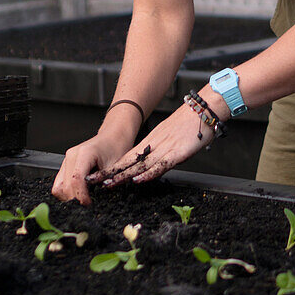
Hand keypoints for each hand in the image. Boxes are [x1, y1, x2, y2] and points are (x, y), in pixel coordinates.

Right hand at [52, 135, 133, 204]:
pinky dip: (67, 192)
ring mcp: (67, 159)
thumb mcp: (113, 167)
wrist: (113, 137)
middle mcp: (72, 155)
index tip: (89, 204)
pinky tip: (79, 193)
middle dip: (77, 199)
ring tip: (84, 199)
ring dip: (70, 197)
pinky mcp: (66, 164)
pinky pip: (60, 183)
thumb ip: (103, 182)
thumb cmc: (116, 148)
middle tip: (89, 205)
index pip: (76, 180)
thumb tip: (96, 200)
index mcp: (84, 153)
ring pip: (59, 187)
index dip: (82, 196)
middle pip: (66, 186)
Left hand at [86, 102, 216, 187]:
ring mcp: (164, 149)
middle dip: (110, 173)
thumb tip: (148, 165)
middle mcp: (154, 146)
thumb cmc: (188, 125)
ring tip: (108, 184)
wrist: (201, 111)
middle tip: (93, 181)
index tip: (97, 175)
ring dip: (123, 176)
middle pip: (129, 162)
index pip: (127, 157)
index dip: (112, 167)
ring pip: (140, 165)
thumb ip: (158, 151)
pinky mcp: (177, 154)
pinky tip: (137, 180)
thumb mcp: (169, 138)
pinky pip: (160, 166)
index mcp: (151, 142)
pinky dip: (148, 174)